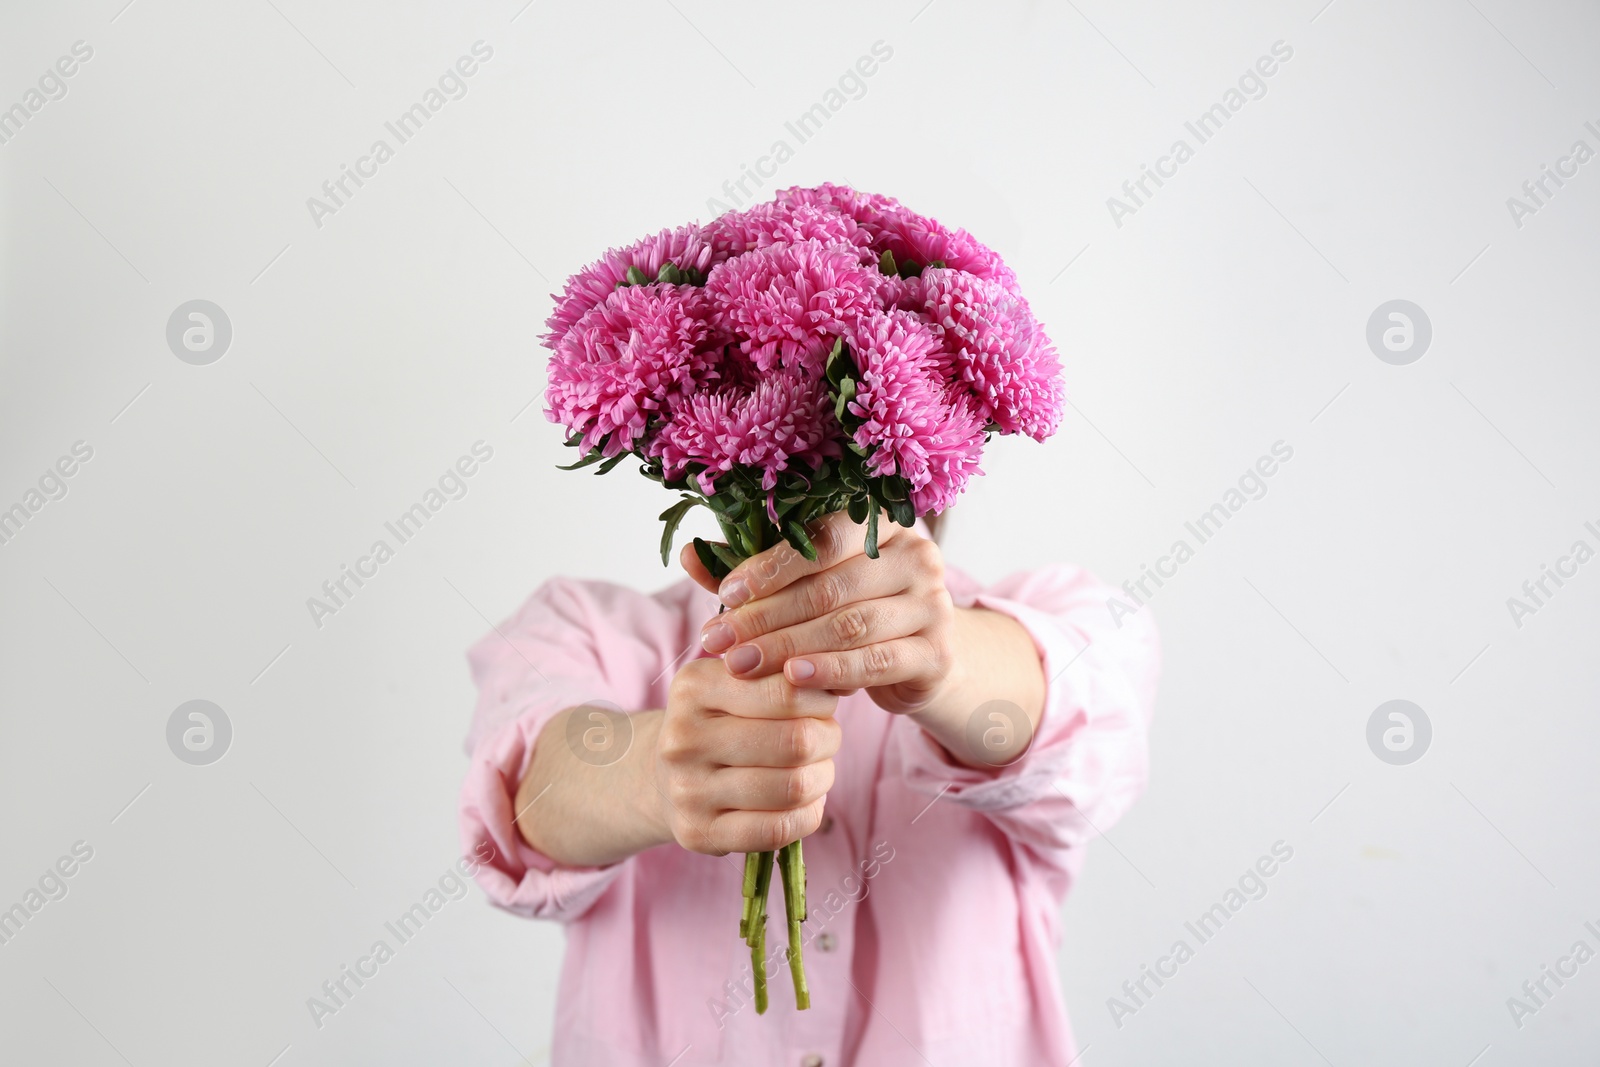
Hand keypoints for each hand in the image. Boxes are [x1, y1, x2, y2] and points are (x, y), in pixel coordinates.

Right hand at [651, 658, 839, 855]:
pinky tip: (805, 803)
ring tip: (817, 769)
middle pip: (797, 742)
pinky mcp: (700, 833)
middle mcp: (684, 738)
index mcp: (695, 687)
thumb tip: (836, 680)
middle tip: (826, 737)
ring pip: (793, 787)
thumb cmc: (719, 723)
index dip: (821, 700)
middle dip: (828, 739)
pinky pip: (778, 830)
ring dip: (822, 778)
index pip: (787, 691)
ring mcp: (688, 791)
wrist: (662, 777)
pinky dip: (808, 815)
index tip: (823, 704)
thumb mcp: (735, 682)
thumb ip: (779, 674)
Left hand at [681, 512, 961, 715]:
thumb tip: (690, 554)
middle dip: (766, 616)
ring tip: (743, 664)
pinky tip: (793, 679)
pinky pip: (877, 662)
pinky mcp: (936, 652)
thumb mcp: (806, 585)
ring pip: (849, 625)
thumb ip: (754, 570)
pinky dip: (831, 671)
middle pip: (830, 585)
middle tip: (719, 642)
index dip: (770, 565)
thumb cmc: (852, 611)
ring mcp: (932, 604)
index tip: (725, 594)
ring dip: (788, 646)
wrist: (920, 659)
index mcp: (883, 523)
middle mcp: (915, 555)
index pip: (823, 535)